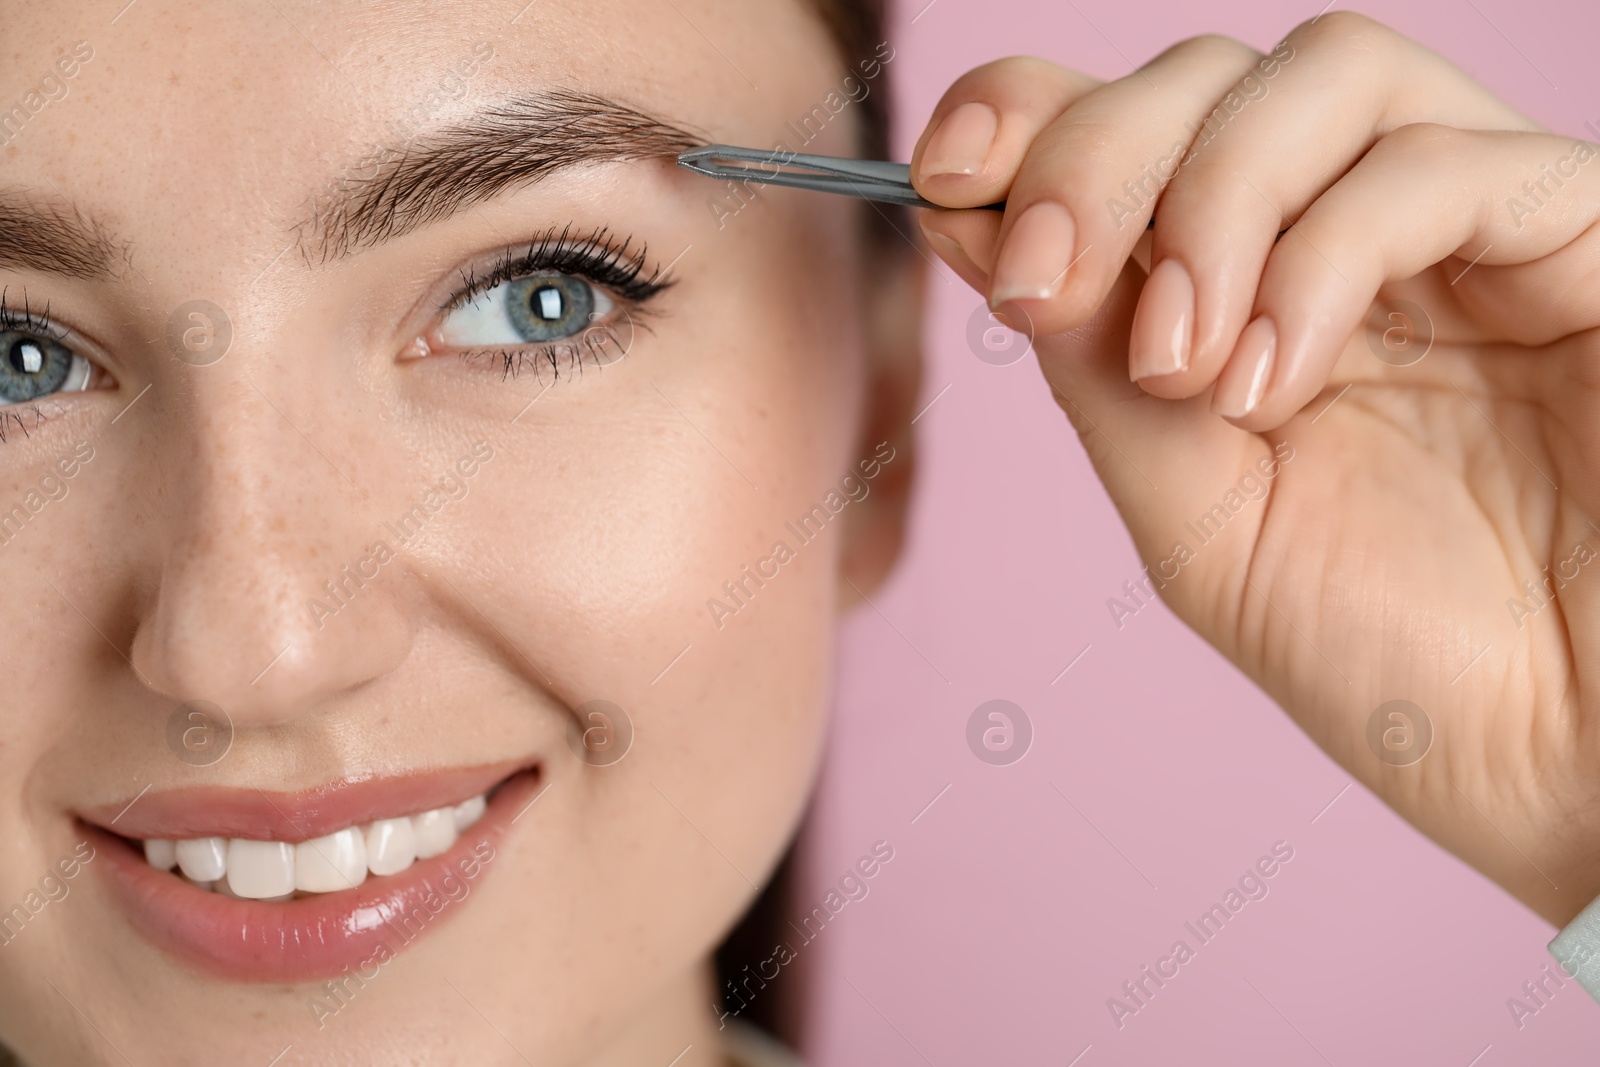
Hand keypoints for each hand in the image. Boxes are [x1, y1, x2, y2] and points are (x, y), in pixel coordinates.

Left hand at [911, 12, 1599, 924]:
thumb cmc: (1394, 661)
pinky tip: (1276, 383)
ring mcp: (1470, 228)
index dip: (1028, 116)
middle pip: (1208, 79)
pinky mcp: (1581, 237)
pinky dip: (1322, 258)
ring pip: (1322, 75)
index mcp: (1254, 293)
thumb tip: (972, 227)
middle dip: (1096, 157)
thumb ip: (1096, 372)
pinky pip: (1439, 167)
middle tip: (1048, 280)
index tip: (944, 177)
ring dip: (1210, 200)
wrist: (1563, 761)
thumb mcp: (1195, 517)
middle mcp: (1353, 237)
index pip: (1134, 133)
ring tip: (1186, 364)